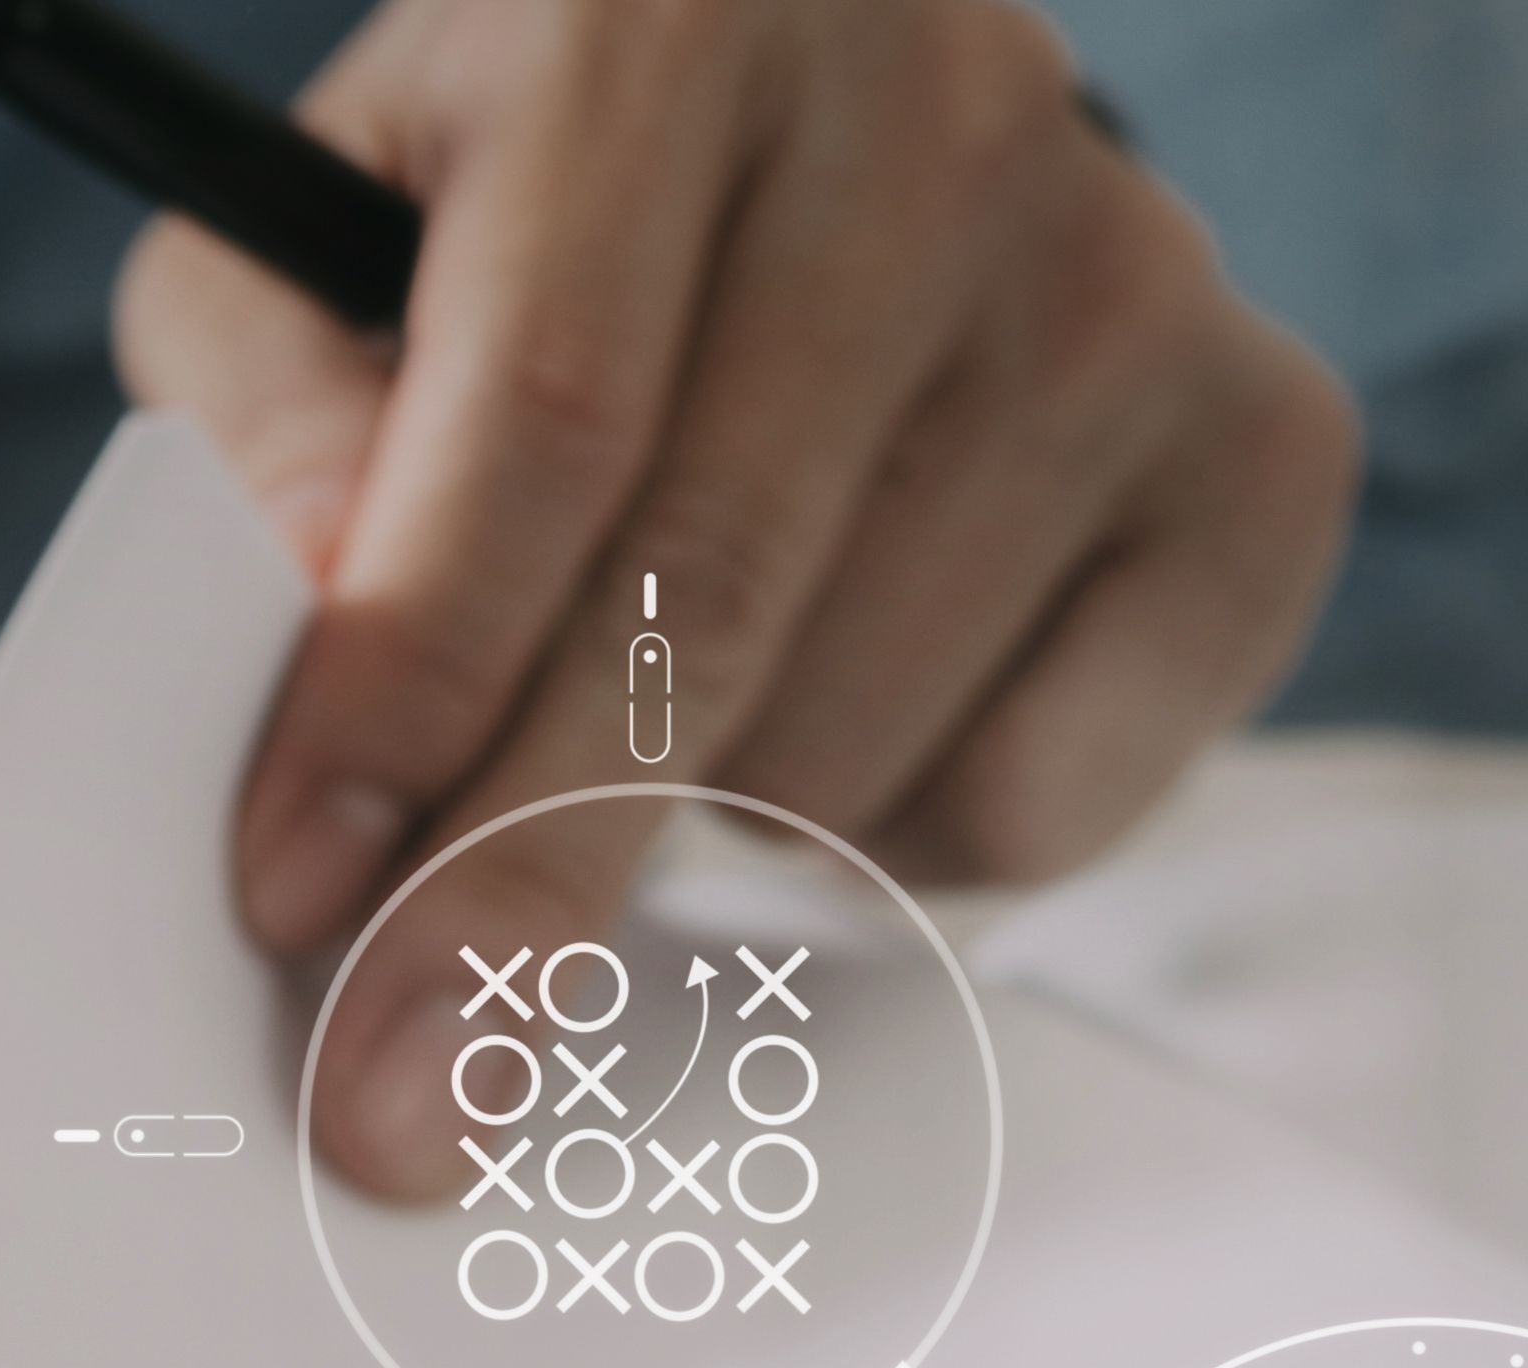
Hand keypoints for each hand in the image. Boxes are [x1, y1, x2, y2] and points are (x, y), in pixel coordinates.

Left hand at [120, 0, 1359, 1196]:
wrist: (830, 109)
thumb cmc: (534, 216)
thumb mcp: (314, 239)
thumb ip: (263, 422)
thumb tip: (328, 643)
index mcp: (671, 18)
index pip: (547, 416)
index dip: (412, 685)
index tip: (299, 900)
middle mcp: (942, 113)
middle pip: (710, 598)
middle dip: (526, 886)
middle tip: (407, 1100)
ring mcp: (1132, 282)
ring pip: (858, 725)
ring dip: (704, 824)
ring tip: (658, 716)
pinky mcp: (1264, 451)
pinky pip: (1043, 794)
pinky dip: (890, 838)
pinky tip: (843, 700)